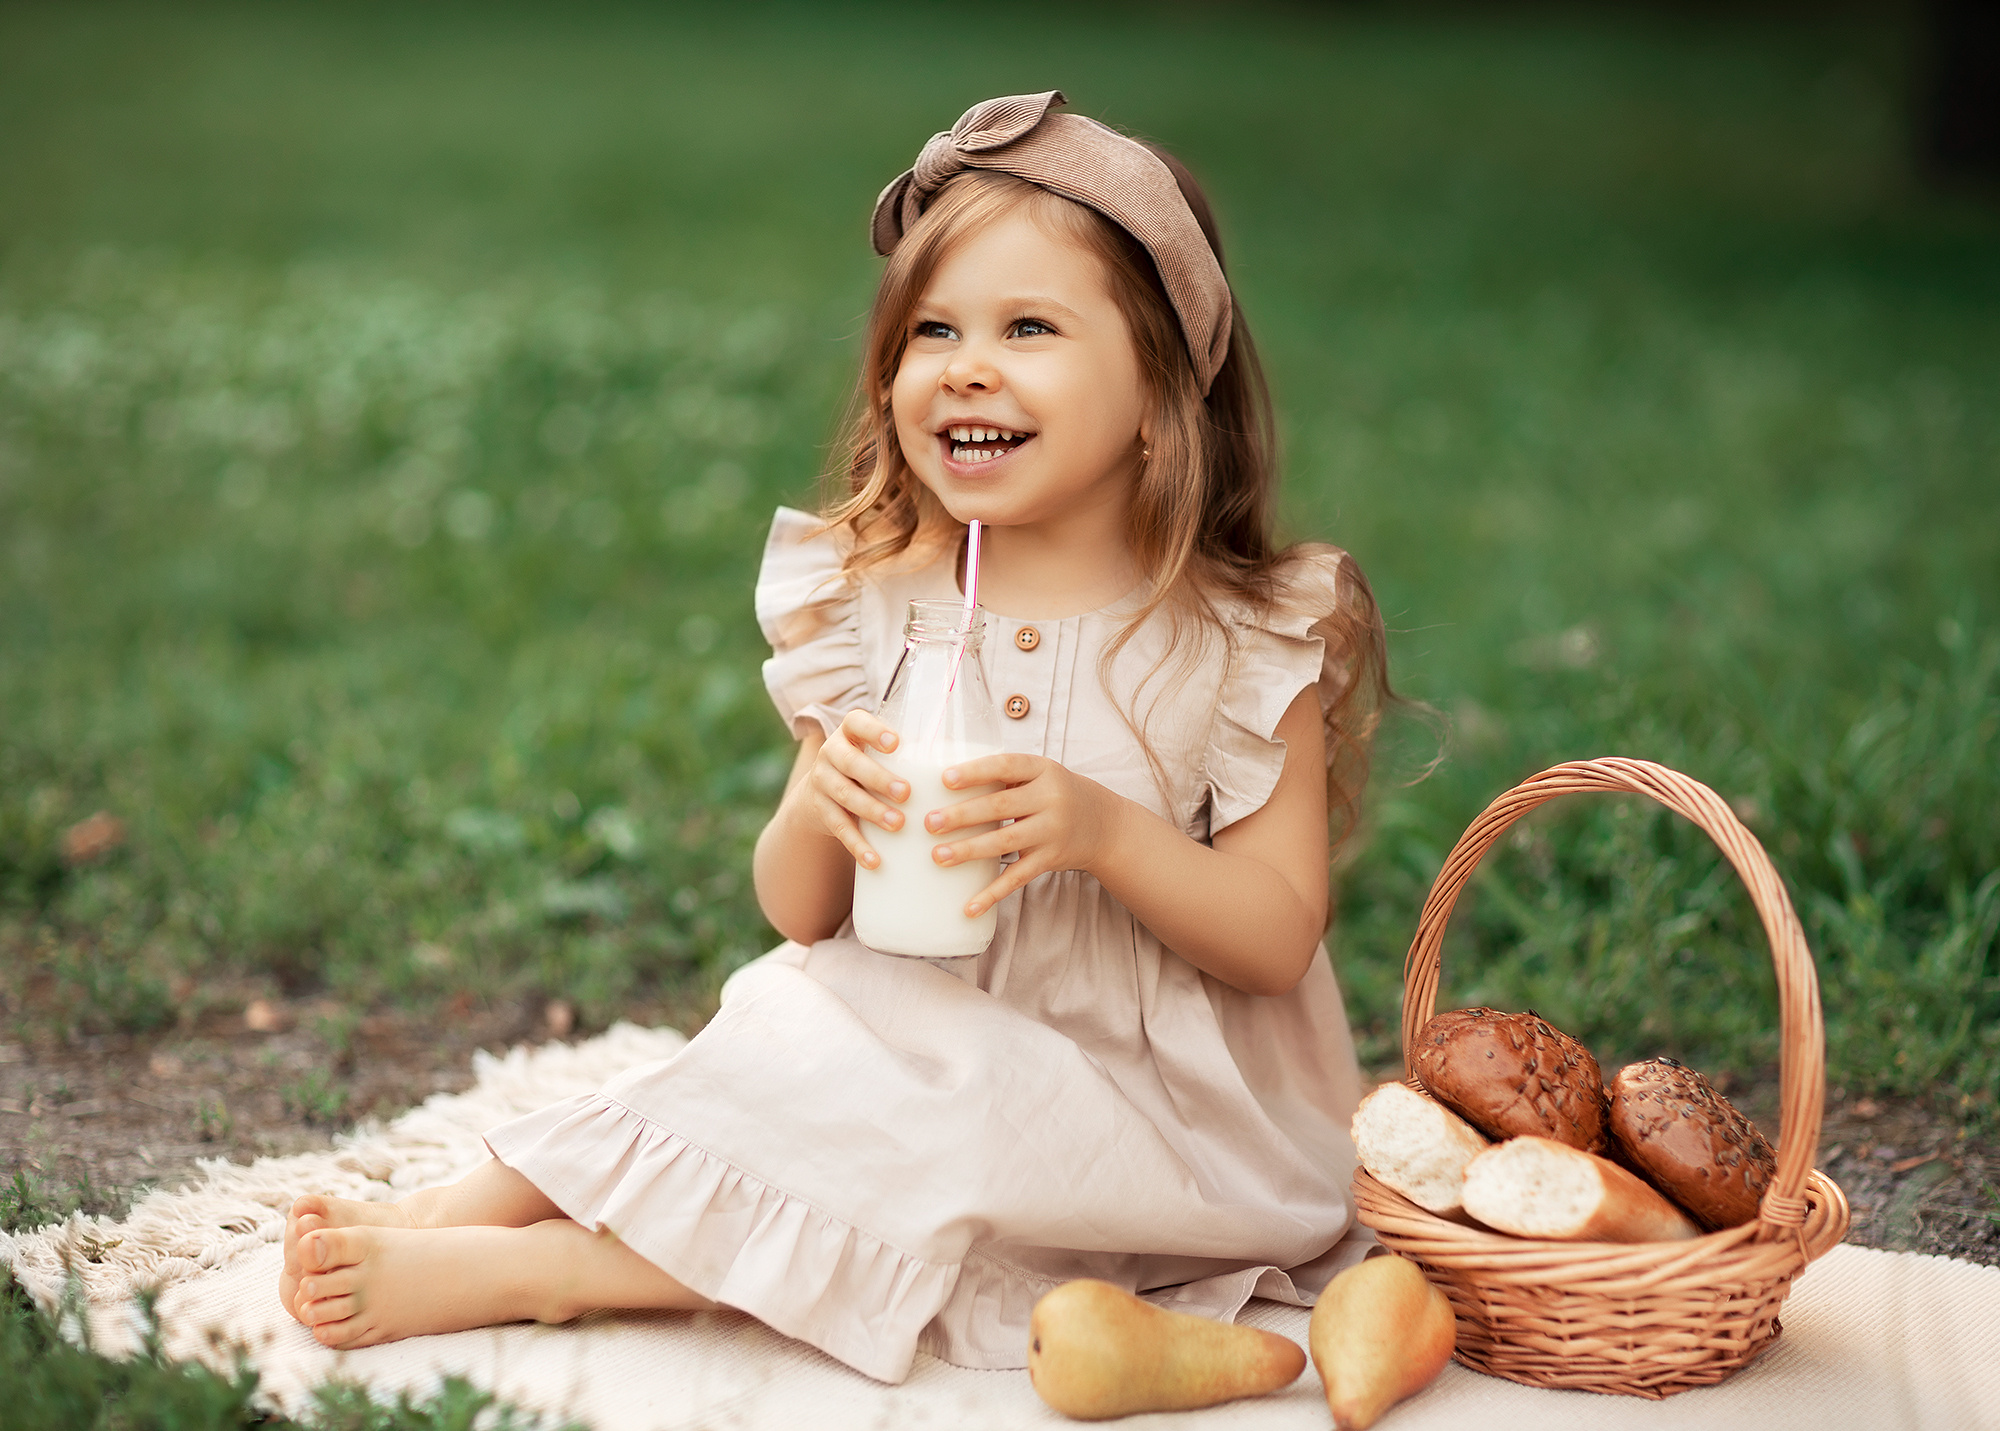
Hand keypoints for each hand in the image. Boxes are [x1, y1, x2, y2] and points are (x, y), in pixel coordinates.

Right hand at [796, 710, 909, 869]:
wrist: (819, 793)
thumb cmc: (868, 769)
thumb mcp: (877, 753)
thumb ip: (910, 753)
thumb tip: (976, 764)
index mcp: (850, 732)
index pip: (857, 722)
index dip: (874, 731)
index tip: (896, 744)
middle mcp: (831, 752)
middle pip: (851, 762)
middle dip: (879, 778)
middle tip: (906, 793)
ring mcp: (822, 781)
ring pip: (844, 795)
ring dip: (872, 811)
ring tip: (898, 825)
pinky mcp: (820, 811)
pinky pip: (839, 828)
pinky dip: (857, 845)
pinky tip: (874, 860)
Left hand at [924, 754, 1122, 916]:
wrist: (1103, 824)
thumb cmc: (1056, 793)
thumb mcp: (1039, 774)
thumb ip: (1004, 776)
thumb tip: (942, 782)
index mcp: (1042, 769)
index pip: (1007, 766)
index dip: (976, 772)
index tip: (945, 779)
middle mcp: (1051, 799)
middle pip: (1001, 806)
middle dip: (963, 815)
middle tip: (929, 822)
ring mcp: (1052, 831)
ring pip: (1006, 842)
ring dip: (969, 850)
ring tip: (938, 856)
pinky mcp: (1050, 860)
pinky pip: (1018, 878)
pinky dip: (993, 894)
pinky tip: (970, 907)